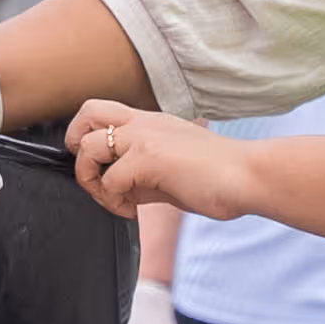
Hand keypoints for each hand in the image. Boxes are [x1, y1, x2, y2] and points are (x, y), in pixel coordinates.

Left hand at [67, 100, 241, 220]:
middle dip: (75, 143)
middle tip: (91, 172)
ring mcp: (145, 138)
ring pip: (88, 146)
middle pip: (87, 112)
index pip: (104, 113)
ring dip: (90, 179)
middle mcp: (144, 123)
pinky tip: (132, 211)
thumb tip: (119, 192)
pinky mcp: (149, 158)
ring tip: (112, 198)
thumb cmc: (219, 177)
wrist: (248, 177)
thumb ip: (142, 177)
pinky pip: (110, 180)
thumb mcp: (171, 171)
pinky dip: (113, 202)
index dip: (91, 139)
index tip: (103, 171)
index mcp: (151, 122)